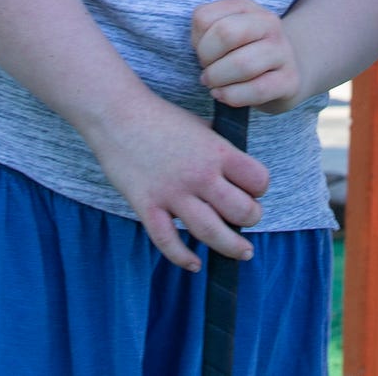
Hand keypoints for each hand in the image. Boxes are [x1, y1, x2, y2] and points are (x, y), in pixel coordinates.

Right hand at [82, 91, 270, 271]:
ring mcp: (173, 193)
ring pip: (212, 232)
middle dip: (251, 219)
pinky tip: (194, 264)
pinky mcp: (147, 206)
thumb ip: (219, 148)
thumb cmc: (160, 118)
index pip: (258, 179)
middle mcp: (200, 174)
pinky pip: (168, 241)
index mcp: (217, 151)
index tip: (254, 191)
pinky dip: (183, 257)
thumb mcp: (200, 126)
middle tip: (248, 220)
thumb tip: (237, 168)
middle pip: (242, 211)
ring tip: (242, 252)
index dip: (260, 188)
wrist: (117, 113)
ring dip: (231, 247)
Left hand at [194, 0, 304, 114]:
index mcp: (245, 6)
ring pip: (242, 64)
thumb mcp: (223, 34)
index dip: (196, 40)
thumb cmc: (242, 53)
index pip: (203, 17)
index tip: (203, 52)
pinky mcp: (290, 80)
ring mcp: (283, 50)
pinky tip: (225, 95)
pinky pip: (257, 89)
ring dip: (218, 80)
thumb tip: (200, 52)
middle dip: (207, 58)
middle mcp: (268, 22)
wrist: (283, 73)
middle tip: (207, 71)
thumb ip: (206, 34)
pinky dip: (232, 96)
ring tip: (215, 85)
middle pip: (225, 34)